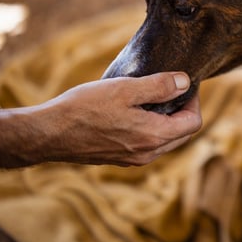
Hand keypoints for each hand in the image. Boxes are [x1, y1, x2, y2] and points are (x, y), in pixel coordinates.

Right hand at [27, 72, 202, 166]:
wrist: (48, 133)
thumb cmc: (84, 108)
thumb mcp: (125, 89)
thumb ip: (159, 87)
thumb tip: (185, 82)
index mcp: (153, 136)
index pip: (193, 123)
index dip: (194, 101)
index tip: (184, 84)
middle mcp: (147, 154)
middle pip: (183, 134)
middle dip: (184, 111)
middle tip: (172, 88)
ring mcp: (133, 159)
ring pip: (166, 141)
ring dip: (168, 121)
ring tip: (154, 97)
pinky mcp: (120, 158)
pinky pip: (148, 145)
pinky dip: (152, 129)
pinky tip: (137, 112)